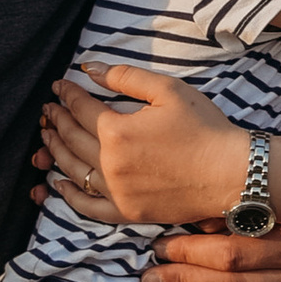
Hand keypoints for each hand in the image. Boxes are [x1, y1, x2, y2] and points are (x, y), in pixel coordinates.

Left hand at [40, 64, 247, 226]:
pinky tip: (58, 184)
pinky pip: (87, 207)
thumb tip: (88, 68)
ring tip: (48, 137)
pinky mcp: (127, 212)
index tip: (60, 86)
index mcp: (117, 130)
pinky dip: (69, 195)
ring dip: (55, 151)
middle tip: (48, 109)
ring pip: (72, 170)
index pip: (80, 108)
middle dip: (56, 120)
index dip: (67, 94)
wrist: (232, 173)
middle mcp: (110, 164)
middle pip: (71, 138)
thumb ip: (124, 77)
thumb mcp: (168, 90)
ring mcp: (116, 192)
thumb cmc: (205, 128)